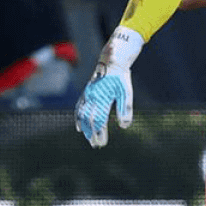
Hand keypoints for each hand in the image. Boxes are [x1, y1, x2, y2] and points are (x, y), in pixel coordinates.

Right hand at [75, 27, 142, 146]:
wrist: (112, 60)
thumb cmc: (121, 77)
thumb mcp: (127, 92)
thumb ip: (125, 108)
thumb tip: (124, 126)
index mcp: (102, 97)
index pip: (99, 120)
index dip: (100, 132)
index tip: (102, 143)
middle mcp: (92, 96)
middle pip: (90, 120)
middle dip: (92, 133)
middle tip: (96, 145)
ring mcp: (87, 94)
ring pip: (82, 114)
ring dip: (85, 128)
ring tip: (89, 139)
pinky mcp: (86, 93)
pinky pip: (79, 107)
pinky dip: (78, 118)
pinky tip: (80, 127)